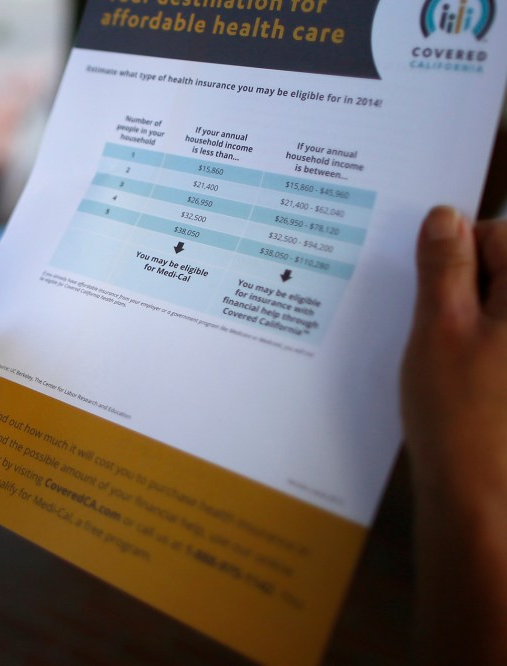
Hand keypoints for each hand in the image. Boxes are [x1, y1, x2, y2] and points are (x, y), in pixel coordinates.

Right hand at [400, 207, 506, 663]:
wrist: (487, 501)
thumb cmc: (462, 412)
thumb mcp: (440, 329)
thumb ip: (445, 267)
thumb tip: (445, 216)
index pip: (500, 236)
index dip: (457, 254)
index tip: (427, 290)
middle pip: (502, 275)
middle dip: (463, 289)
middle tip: (432, 330)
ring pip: (496, 314)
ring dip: (467, 324)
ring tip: (442, 363)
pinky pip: (496, 350)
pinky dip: (477, 354)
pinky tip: (457, 385)